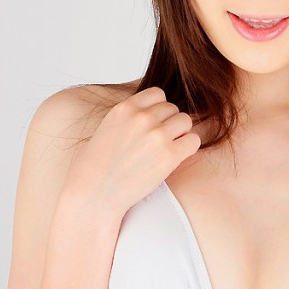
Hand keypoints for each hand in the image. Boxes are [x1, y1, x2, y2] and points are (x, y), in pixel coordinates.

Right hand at [60, 85, 200, 220]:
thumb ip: (130, 115)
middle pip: (173, 108)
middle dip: (169, 123)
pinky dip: (188, 148)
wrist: (94, 194)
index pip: (157, 93)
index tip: (153, 124)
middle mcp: (142, 118)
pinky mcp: (169, 156)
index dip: (158, 109)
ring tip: (166, 150)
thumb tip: (155, 109)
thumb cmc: (97, 166)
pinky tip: (175, 158)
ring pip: (186, 121)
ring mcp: (157, 136)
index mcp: (125, 108)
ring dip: (180, 134)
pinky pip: (193, 140)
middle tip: (158, 143)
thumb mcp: (108, 127)